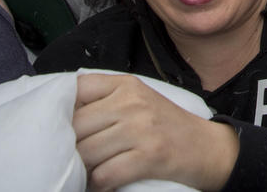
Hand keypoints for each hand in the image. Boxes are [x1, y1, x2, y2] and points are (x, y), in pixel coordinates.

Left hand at [73, 73, 238, 190]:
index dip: (62, 112)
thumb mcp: (139, 101)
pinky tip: (105, 183)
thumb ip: (104, 102)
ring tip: (91, 171)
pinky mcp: (149, 156)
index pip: (76, 89)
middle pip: (76, 127)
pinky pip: (104, 175)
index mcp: (127, 84)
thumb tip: (58, 119)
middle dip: (70, 148)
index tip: (62, 128)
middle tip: (76, 158)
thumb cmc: (167, 127)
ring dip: (83, 169)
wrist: (208, 148)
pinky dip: (99, 185)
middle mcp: (133, 102)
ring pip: (86, 153)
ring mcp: (142, 129)